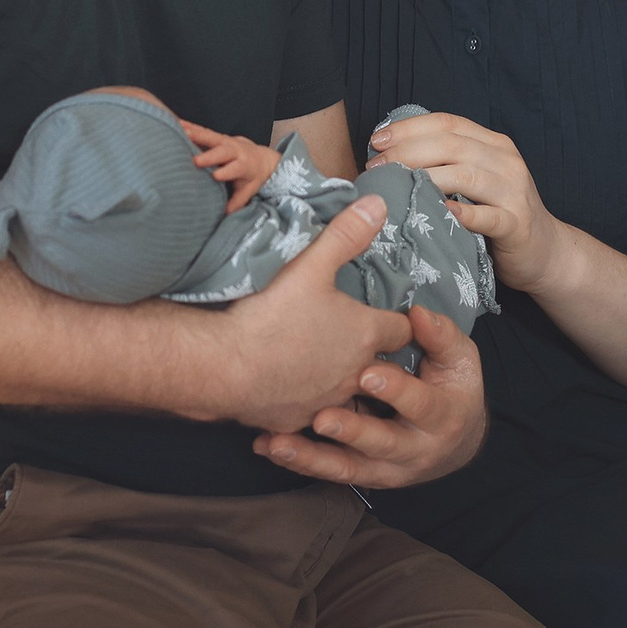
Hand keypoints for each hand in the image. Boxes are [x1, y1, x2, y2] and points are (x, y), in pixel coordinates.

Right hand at [180, 119, 279, 213]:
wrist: (259, 157)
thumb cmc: (251, 176)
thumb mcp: (248, 190)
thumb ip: (237, 201)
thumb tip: (225, 214)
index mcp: (243, 165)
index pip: (235, 169)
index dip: (226, 172)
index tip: (215, 176)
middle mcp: (234, 150)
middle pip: (222, 151)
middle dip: (210, 155)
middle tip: (195, 160)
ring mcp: (224, 141)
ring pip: (210, 137)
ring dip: (195, 134)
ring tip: (180, 132)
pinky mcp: (216, 136)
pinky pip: (202, 130)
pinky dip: (189, 126)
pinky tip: (176, 123)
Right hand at [216, 195, 414, 432]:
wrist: (224, 367)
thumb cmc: (271, 314)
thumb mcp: (310, 266)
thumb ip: (346, 235)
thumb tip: (378, 205)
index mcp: (364, 334)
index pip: (402, 331)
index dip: (398, 322)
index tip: (392, 317)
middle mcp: (355, 374)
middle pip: (381, 368)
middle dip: (374, 357)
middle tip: (355, 342)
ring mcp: (327, 403)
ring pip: (347, 396)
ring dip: (340, 383)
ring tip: (321, 368)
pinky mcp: (296, 422)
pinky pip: (309, 415)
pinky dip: (304, 403)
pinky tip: (287, 389)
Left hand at [255, 302, 487, 487]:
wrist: (455, 441)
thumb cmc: (453, 386)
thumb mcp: (459, 359)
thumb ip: (440, 336)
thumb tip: (418, 313)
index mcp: (443, 416)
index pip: (420, 403)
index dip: (395, 390)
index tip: (367, 373)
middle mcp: (416, 450)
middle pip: (382, 444)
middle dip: (351, 432)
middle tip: (321, 418)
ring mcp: (388, 469)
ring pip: (348, 468)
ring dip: (311, 457)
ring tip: (278, 443)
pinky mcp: (364, 475)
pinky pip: (329, 472)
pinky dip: (299, 461)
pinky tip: (269, 446)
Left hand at [367, 111, 563, 293]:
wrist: (544, 251)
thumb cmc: (498, 214)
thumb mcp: (476, 179)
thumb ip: (447, 163)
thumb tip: (391, 155)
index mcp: (493, 144)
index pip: (448, 123)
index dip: (409, 127)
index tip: (377, 140)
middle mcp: (506, 161)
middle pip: (451, 145)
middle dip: (408, 152)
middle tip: (376, 167)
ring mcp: (514, 192)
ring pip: (466, 175)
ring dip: (425, 179)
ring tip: (396, 187)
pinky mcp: (517, 224)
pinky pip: (487, 216)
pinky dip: (462, 213)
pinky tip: (440, 213)